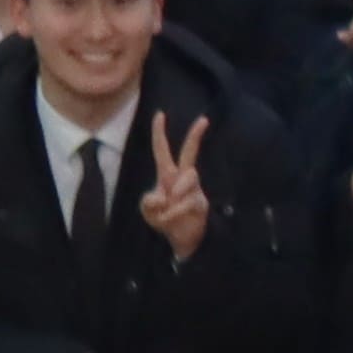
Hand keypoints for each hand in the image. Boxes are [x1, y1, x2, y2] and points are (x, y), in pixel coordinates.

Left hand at [137, 113, 215, 260]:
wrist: (183, 239)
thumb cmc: (165, 219)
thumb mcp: (148, 211)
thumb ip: (148, 202)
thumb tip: (162, 196)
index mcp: (167, 176)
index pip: (162, 151)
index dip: (160, 133)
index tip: (160, 114)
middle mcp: (182, 178)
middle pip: (189, 153)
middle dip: (195, 136)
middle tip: (204, 119)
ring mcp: (194, 189)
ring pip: (188, 179)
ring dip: (175, 196)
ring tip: (168, 212)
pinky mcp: (201, 202)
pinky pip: (188, 201)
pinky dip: (175, 212)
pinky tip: (172, 220)